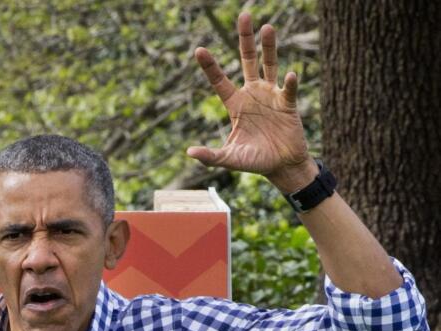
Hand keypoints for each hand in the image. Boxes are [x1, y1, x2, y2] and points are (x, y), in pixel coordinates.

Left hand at [187, 12, 313, 190]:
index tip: (199, 49)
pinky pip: (288, 89)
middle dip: (245, 39)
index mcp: (235, 104)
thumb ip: (211, 156)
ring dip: (269, 47)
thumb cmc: (254, 161)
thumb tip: (189, 153)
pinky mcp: (288, 103)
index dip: (210, 66)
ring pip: (270, 65)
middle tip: (243, 16)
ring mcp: (271, 95)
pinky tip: (290, 76)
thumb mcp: (229, 159)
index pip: (220, 81)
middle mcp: (252, 94)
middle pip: (247, 60)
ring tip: (267, 27)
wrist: (281, 166)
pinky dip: (290, 83)